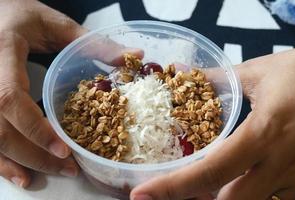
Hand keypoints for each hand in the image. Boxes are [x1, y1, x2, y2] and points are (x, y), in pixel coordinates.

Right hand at [0, 0, 141, 187]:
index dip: (34, 128)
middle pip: (0, 128)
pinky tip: (20, 175)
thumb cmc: (21, 15)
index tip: (63, 148)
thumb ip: (93, 43)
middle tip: (68, 166)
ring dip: (20, 162)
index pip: (10, 97)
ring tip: (50, 174)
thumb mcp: (55, 25)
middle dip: (34, 153)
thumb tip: (135, 55)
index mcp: (3, 51)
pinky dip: (2, 161)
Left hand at [130, 37, 294, 199]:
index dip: (173, 188)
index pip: (211, 171)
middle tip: (171, 193)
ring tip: (203, 192)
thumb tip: (181, 74)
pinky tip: (244, 190)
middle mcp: (282, 162)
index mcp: (266, 131)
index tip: (143, 196)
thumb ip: (216, 79)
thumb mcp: (258, 72)